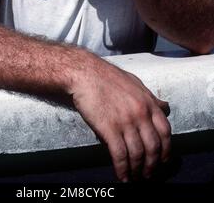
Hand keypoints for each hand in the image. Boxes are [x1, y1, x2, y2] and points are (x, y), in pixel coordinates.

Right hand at [69, 55, 170, 181]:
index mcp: (148, 103)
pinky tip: (122, 176)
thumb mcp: (135, 83)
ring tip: (135, 177)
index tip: (162, 160)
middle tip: (148, 174)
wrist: (85, 74)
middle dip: (152, 165)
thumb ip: (151, 98)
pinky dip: (122, 169)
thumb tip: (165, 107)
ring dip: (137, 170)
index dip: (166, 150)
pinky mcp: (109, 129)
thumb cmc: (108, 77)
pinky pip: (120, 155)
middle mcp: (140, 114)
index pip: (165, 132)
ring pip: (138, 154)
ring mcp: (125, 122)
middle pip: (153, 147)